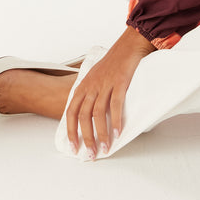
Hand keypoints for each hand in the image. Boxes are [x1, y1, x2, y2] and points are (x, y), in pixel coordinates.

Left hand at [66, 27, 154, 158]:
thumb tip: (88, 115)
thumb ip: (90, 94)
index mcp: (83, 86)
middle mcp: (91, 86)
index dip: (71, 131)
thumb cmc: (113, 63)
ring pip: (98, 113)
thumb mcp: (95, 77)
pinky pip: (115, 105)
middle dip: (86, 137)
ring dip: (101, 134)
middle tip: (90, 154)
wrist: (128, 45)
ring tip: (104, 149)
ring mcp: (105, 84)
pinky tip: (117, 133)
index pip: (72, 112)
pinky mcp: (119, 82)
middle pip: (83, 116)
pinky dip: (115, 120)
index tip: (73, 147)